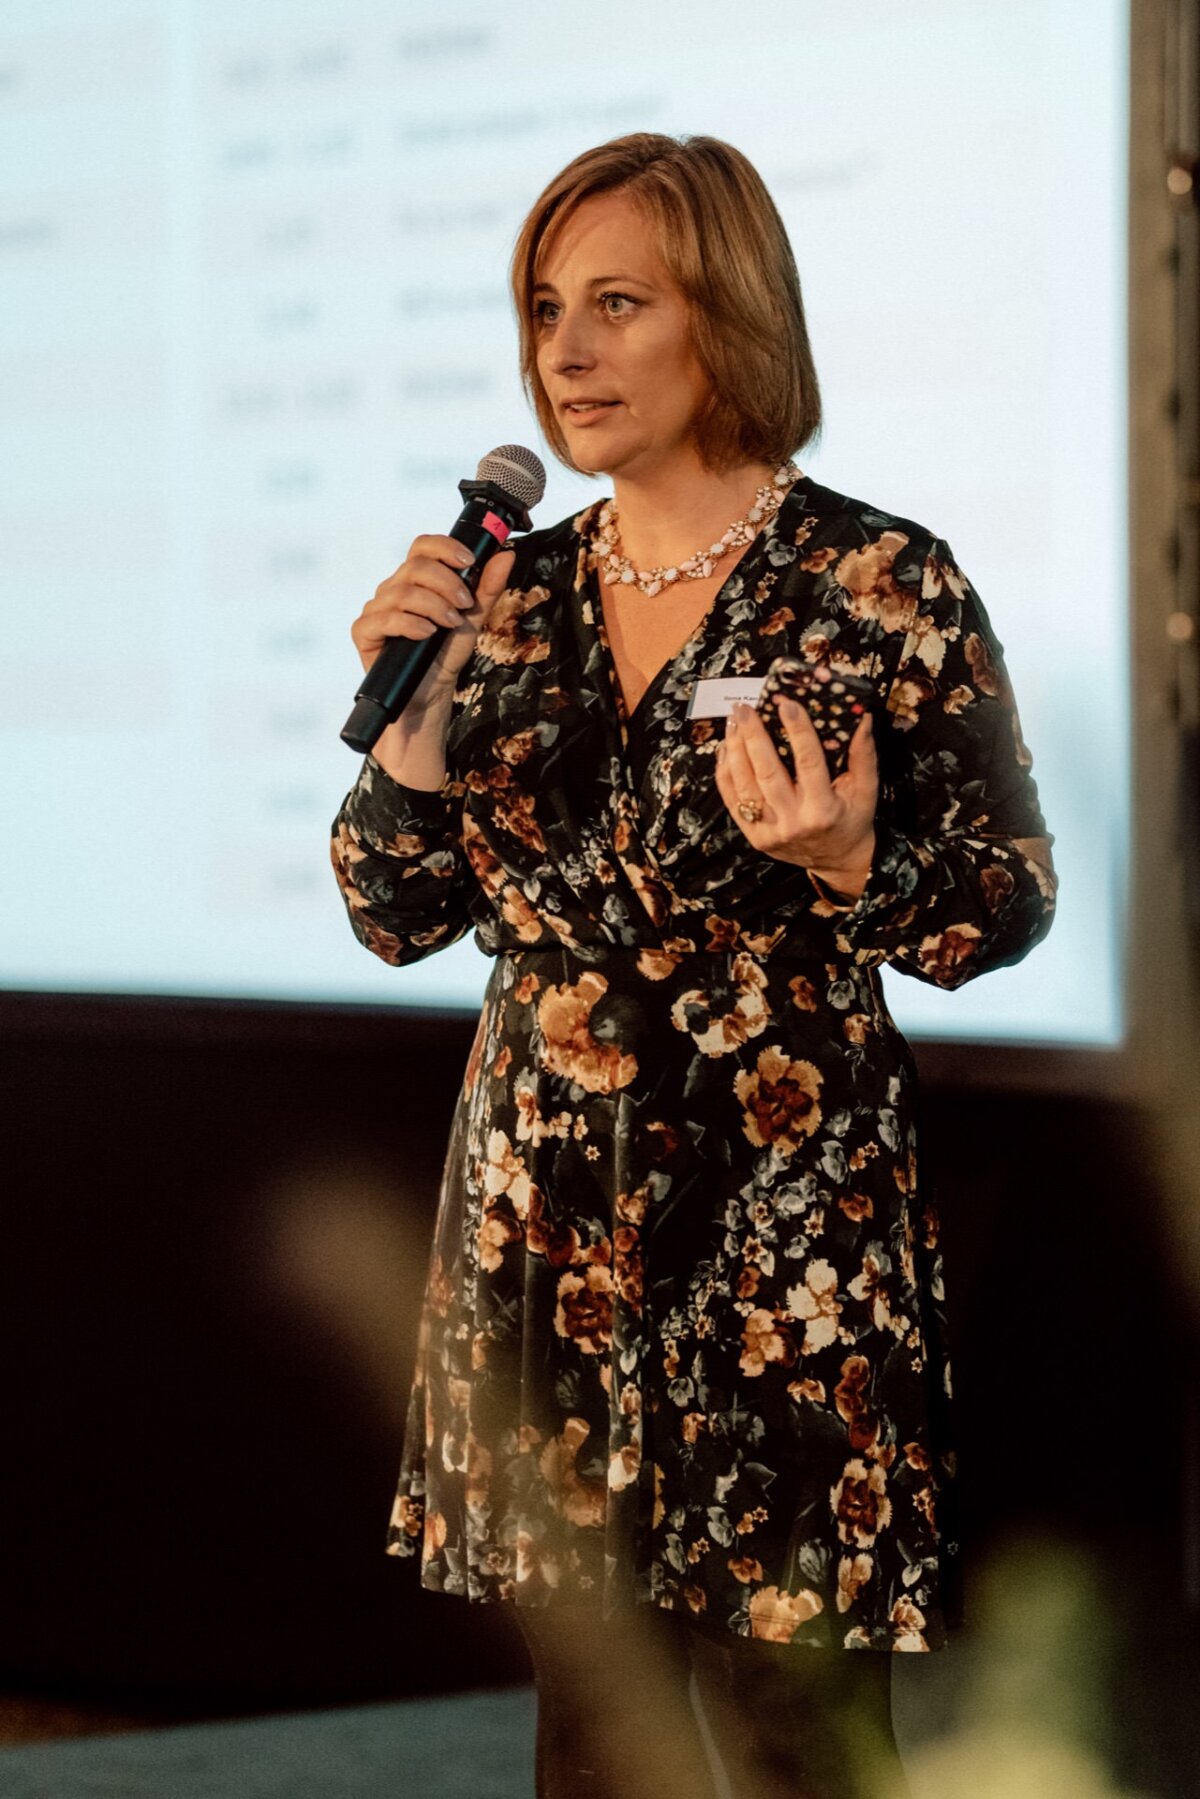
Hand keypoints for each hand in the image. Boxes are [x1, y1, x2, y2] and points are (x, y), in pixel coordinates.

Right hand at [351, 535, 516, 707]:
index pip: (423, 546)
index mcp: (416, 580)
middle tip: (464, 605)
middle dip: (447, 583)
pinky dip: (411, 624)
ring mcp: (377, 609)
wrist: (432, 691)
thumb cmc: (447, 652)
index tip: (469, 562)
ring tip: (450, 624)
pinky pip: (385, 618)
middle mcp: (393, 589)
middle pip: (415, 567)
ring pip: (403, 592)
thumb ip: (488, 587)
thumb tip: (505, 555)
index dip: (445, 547)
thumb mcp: (474, 618)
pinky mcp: (365, 631)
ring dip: (434, 606)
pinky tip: (426, 634)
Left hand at [715, 698, 878, 898]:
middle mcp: (794, 822)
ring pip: (745, 785)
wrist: (838, 861)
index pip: (808, 763)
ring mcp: (770, 831)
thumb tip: (864, 718)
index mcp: (824, 810)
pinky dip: (725, 773)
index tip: (786, 704)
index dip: (798, 731)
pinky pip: (732, 801)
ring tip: (733, 723)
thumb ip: (863, 755)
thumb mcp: (866, 790)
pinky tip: (726, 749)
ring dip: (735, 750)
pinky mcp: (754, 836)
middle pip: (768, 772)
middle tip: (744, 708)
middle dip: (753, 736)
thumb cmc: (852, 820)